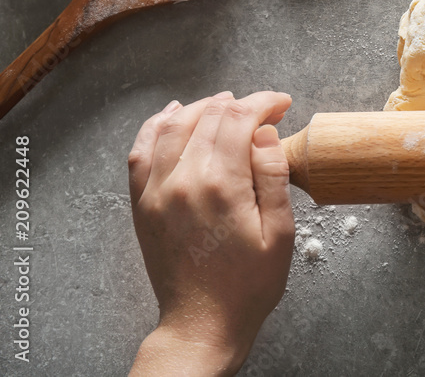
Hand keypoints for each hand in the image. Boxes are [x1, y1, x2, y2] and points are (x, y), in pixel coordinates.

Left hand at [128, 91, 294, 376]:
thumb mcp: (280, 233)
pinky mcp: (142, 203)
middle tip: (264, 109)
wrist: (203, 323)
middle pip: (208, 117)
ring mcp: (156, 191)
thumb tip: (265, 134)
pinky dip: (156, 125)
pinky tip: (174, 115)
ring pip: (173, 125)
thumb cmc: (248, 285)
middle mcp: (183, 180)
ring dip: (202, 107)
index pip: (239, 119)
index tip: (282, 103)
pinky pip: (141, 150)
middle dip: (240, 104)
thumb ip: (273, 176)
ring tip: (225, 104)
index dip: (264, 103)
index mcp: (221, 186)